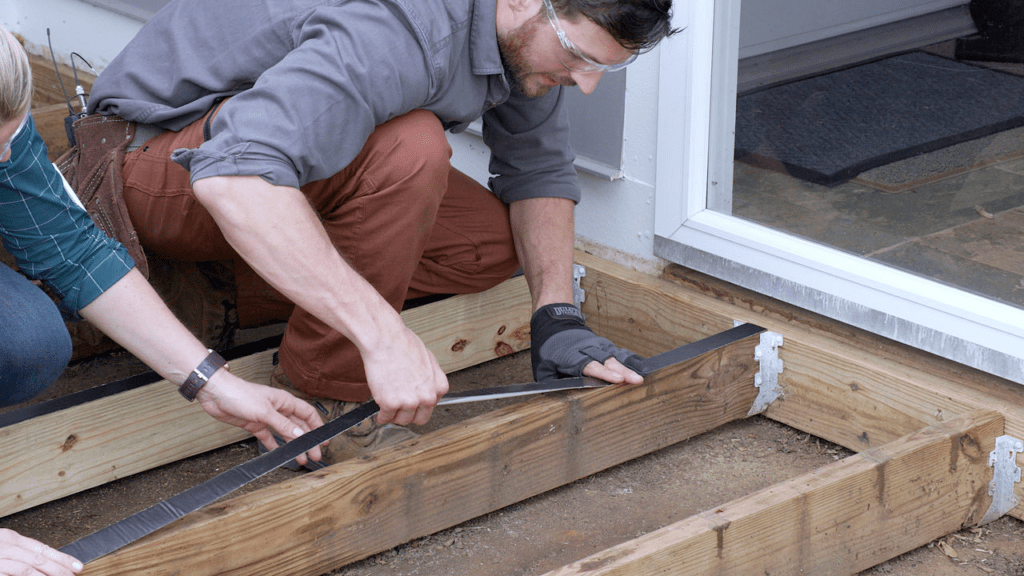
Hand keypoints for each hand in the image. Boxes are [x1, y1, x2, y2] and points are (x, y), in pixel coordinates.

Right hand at [0, 529, 81, 575]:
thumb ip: (23, 552)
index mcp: (11, 538)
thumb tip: (47, 563)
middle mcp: (6, 547)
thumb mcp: (4, 546)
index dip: (62, 559)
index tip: (77, 566)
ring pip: (26, 569)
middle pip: (38, 559)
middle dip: (58, 570)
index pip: (43, 549)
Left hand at [196, 371, 324, 466]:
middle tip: (314, 455)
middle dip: (307, 440)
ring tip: (301, 458)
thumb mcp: (265, 411)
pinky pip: (268, 437)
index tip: (323, 439)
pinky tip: (279, 453)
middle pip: (298, 426)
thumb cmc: (240, 394)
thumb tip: (300, 434)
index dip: (317, 426)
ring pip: (285, 433)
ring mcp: (267, 417)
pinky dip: (274, 445)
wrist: (217, 394)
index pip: (307, 413)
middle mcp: (278, 409)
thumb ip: (283, 424)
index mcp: (285, 401)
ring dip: (293, 445)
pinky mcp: (255, 424)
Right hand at [361, 324, 447, 426]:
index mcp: (439, 387)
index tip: (411, 402)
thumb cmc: (403, 344)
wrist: (385, 340)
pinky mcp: (390, 404)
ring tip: (388, 407)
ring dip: (394, 416)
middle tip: (399, 408)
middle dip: (409, 414)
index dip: (419, 404)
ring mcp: (409, 402)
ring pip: (402, 420)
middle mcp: (427, 397)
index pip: (431, 407)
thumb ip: (431, 378)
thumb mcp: (428, 359)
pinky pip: (385, 418)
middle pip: (419, 418)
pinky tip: (379, 410)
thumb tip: (427, 387)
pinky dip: (381, 416)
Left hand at [530, 303, 644, 383]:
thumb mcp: (542, 366)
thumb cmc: (549, 350)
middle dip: (622, 371)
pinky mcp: (604, 345)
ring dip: (629, 367)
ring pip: (615, 356)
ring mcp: (597, 346)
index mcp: (571, 356)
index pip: (589, 366)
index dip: (604, 373)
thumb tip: (554, 396)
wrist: (555, 325)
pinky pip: (619, 352)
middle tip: (636, 380)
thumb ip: (550, 381)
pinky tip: (642, 367)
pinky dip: (630, 359)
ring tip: (641, 377)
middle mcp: (587, 350)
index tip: (617, 380)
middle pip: (607, 361)